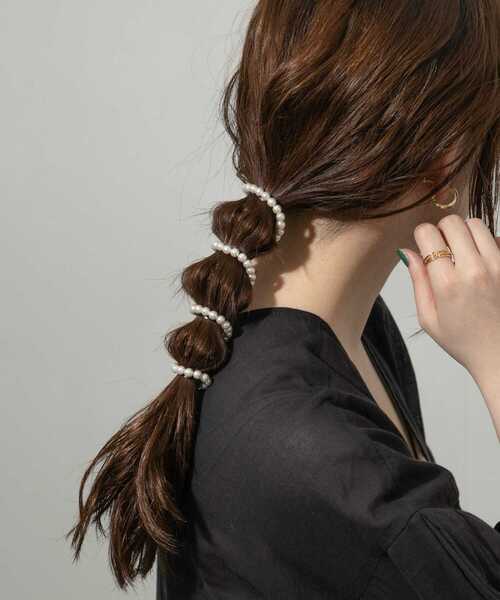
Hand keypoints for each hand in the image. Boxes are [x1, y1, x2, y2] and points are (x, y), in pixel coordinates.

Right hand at [399, 215, 499, 380]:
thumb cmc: (465, 341)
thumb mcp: (429, 318)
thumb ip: (418, 281)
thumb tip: (408, 252)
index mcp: (447, 284)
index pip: (428, 234)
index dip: (422, 235)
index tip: (424, 246)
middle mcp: (474, 270)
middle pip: (453, 222)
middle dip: (442, 229)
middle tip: (443, 247)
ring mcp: (498, 267)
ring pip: (477, 224)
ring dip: (465, 233)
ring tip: (463, 253)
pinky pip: (497, 239)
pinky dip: (487, 244)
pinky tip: (482, 263)